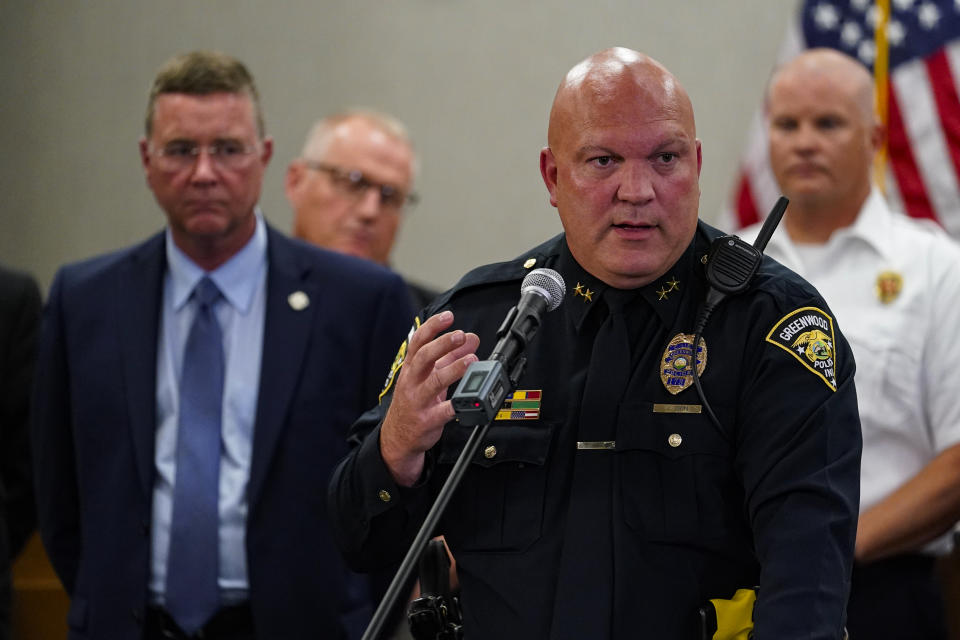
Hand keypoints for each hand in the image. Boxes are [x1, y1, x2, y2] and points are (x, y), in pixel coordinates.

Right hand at [380, 311, 479, 485]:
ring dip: (454, 369)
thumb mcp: (429, 375)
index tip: (448, 316)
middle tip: (460, 335)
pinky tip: (468, 398)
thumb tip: (470, 338)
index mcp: (412, 368)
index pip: (418, 341)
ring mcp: (418, 401)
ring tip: (471, 361)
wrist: (398, 436)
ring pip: (434, 382)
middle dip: (442, 344)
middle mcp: (412, 381)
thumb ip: (450, 356)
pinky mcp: (427, 421)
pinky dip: (456, 405)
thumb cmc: (414, 400)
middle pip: (424, 357)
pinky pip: (442, 412)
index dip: (433, 327)